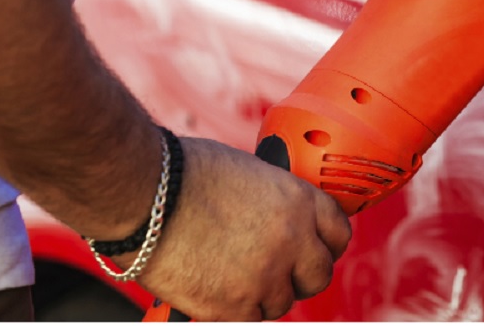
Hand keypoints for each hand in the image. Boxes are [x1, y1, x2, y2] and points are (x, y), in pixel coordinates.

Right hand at [116, 137, 350, 320]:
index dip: (326, 241)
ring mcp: (265, 277)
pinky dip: (238, 308)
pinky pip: (251, 319)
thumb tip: (279, 216)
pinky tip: (220, 287)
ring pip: (284, 301)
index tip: (316, 246)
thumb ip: (275, 199)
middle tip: (280, 268)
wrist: (144, 195)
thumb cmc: (186, 174)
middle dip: (302, 272)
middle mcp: (292, 241)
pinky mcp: (233, 307)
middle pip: (319, 273)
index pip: (339, 232)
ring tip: (237, 274)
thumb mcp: (251, 173)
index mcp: (299, 201)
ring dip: (267, 292)